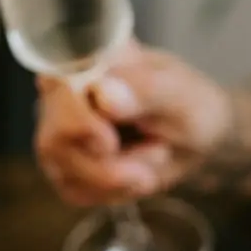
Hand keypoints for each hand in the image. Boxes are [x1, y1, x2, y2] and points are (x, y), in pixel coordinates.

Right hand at [35, 42, 230, 205]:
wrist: (197, 138)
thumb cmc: (188, 103)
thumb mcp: (179, 94)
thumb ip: (143, 90)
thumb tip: (103, 93)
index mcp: (86, 60)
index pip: (53, 84)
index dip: (74, 118)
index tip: (109, 142)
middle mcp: (62, 94)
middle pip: (54, 138)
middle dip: (104, 164)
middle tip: (156, 154)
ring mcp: (59, 132)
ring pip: (63, 170)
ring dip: (118, 178)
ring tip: (156, 155)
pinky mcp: (65, 166)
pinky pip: (75, 190)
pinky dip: (114, 191)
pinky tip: (138, 173)